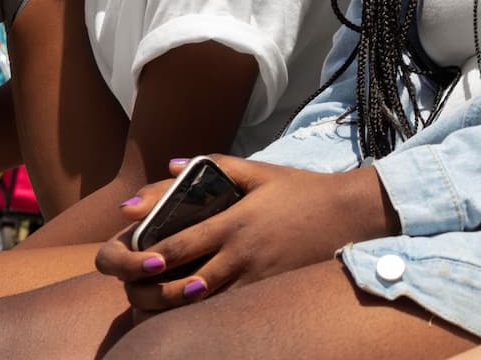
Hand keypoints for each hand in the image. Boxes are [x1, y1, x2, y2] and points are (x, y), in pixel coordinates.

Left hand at [95, 155, 396, 312]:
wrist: (348, 214)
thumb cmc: (300, 190)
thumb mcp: (259, 171)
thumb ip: (213, 165)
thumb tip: (170, 164)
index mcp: (234, 222)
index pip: (182, 244)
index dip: (151, 258)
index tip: (132, 263)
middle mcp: (242, 254)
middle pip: (188, 284)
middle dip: (155, 294)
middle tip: (133, 294)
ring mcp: (257, 278)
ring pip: (208, 305)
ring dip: (178, 310)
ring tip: (153, 311)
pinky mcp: (271, 291)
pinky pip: (232, 310)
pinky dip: (209, 314)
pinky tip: (192, 314)